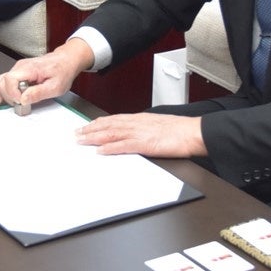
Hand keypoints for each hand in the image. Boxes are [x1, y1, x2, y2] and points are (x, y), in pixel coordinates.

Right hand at [0, 38, 93, 112]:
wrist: (66, 61)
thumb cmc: (63, 71)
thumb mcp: (56, 86)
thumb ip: (38, 93)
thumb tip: (23, 99)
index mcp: (30, 69)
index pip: (10, 79)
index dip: (12, 93)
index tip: (21, 101)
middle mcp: (21, 66)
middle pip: (3, 82)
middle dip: (9, 96)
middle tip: (20, 104)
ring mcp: (18, 68)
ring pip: (1, 81)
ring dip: (5, 94)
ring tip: (15, 102)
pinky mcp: (18, 72)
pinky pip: (5, 80)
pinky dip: (2, 90)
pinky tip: (3, 98)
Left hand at [75, 113, 204, 157]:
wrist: (194, 132)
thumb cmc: (181, 131)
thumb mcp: (158, 126)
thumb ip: (144, 129)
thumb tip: (135, 135)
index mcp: (140, 119)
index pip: (114, 120)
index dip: (98, 123)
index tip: (86, 126)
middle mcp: (137, 123)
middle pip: (109, 125)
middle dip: (90, 129)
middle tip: (76, 134)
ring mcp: (141, 133)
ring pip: (112, 133)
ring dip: (95, 137)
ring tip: (82, 140)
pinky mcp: (146, 144)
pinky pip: (125, 146)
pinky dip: (111, 148)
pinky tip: (101, 151)